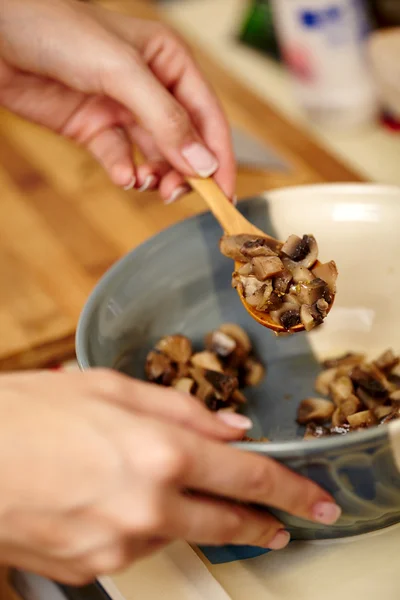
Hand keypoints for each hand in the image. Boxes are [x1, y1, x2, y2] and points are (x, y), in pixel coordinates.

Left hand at [0, 0, 234, 201]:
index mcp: (170, 63)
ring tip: (149, 184)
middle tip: (178, 194)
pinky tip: (124, 176)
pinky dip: (125, 172)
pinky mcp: (95, 129)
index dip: (219, 156)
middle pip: (185, 141)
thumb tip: (203, 164)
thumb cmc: (57, 30)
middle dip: (186, 171)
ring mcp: (122, 110)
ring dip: (157, 175)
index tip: (224, 192)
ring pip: (155, 155)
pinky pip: (121, 158)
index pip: (208, 117)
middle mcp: (152, 88)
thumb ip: (166, 120)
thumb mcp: (122, 73)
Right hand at [0, 369, 339, 584]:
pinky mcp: (93, 567)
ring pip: (179, 533)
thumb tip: (230, 427)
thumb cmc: (28, 412)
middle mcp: (147, 506)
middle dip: (261, 525)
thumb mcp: (110, 387)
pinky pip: (137, 547)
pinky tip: (114, 499)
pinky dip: (143, 526)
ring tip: (155, 484)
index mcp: (159, 450)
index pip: (247, 476)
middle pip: (228, 521)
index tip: (311, 500)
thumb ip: (181, 408)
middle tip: (280, 525)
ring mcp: (120, 545)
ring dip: (186, 515)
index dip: (289, 490)